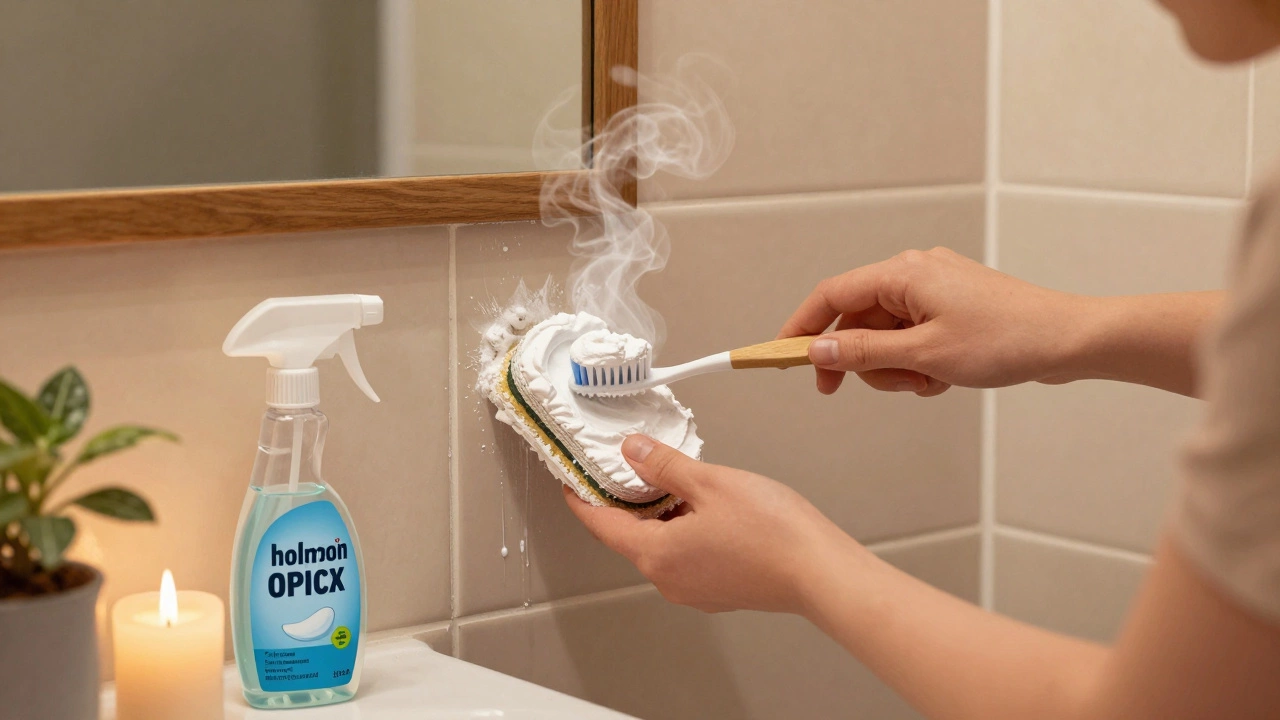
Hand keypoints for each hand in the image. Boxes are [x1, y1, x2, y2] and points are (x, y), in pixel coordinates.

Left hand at [563, 435, 860, 613]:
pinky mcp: (719, 591)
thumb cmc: (773, 532)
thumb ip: (663, 466)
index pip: (602, 525)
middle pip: (631, 537)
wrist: (821, 573)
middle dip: (626, 502)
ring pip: (661, 546)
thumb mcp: (710, 482)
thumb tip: (631, 452)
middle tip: (627, 468)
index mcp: (657, 555)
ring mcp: (695, 590)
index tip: (572, 482)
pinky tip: (704, 507)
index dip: (583, 500)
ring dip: (660, 515)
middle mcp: (669, 580)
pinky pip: (686, 557)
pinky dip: (683, 530)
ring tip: (675, 481)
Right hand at [778, 247, 1090, 395]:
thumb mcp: (923, 355)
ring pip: (884, 335)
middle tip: (849, 389)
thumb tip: (818, 349)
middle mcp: (915, 274)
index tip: (781, 356)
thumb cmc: (1006, 339)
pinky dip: (917, 363)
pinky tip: (942, 378)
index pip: (831, 295)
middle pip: (856, 319)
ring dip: (893, 367)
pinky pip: (912, 338)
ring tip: (925, 383)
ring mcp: (935, 291)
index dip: (801, 326)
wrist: (1069, 341)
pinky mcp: (952, 309)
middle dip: (857, 359)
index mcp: (903, 274)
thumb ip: (863, 353)